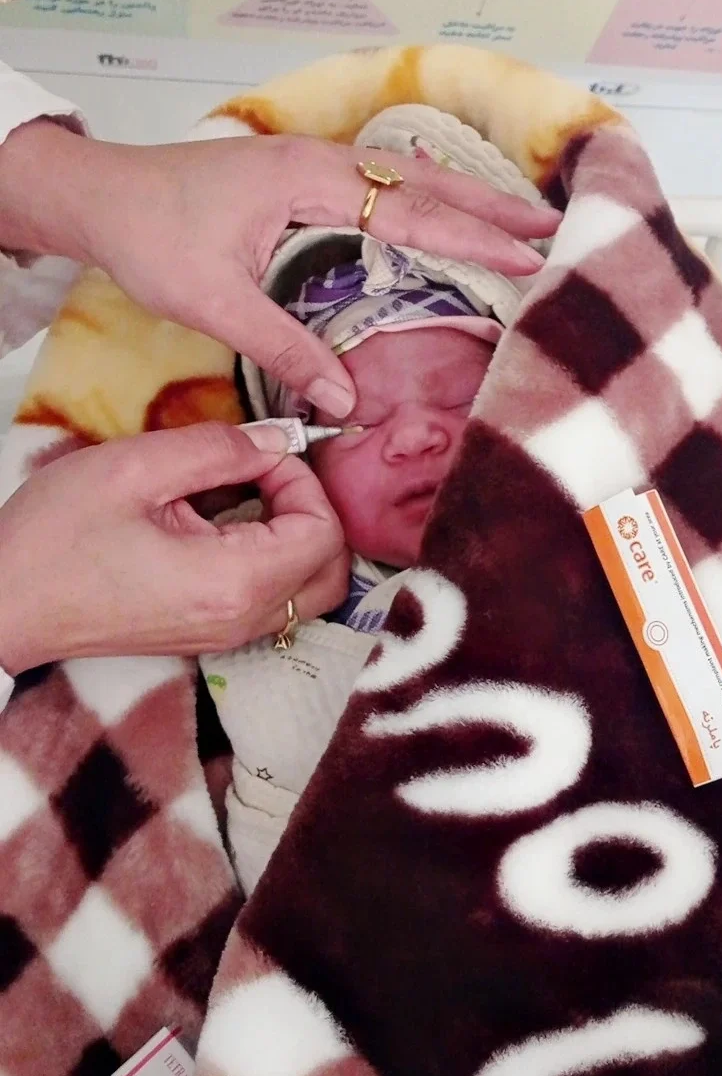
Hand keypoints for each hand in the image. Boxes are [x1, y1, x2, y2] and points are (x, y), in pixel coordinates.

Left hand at [0, 121, 559, 417]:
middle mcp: (320, 167)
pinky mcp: (303, 183)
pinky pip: (381, 190)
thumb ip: (284, 347)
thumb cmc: (152, 238)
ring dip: (463, 202)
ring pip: (406, 182)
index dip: (473, 238)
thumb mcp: (214, 302)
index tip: (529, 257)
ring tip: (519, 225)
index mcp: (309, 184)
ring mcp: (313, 170)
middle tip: (552, 230)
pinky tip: (445, 224)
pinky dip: (425, 204)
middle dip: (490, 208)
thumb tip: (343, 402)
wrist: (101, 196)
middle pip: (424, 183)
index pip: (411, 212)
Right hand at [0, 424, 349, 675]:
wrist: (6, 603)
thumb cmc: (55, 539)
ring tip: (248, 495)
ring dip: (299, 539)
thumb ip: (217, 449)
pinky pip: (275, 602)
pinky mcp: (210, 635)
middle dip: (315, 513)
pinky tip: (229, 525)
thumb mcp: (133, 469)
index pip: (324, 534)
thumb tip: (276, 440)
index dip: (305, 483)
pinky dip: (275, 562)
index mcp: (233, 583)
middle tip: (267, 474)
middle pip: (333, 572)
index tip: (262, 455)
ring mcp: (228, 636)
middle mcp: (243, 620)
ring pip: (311, 591)